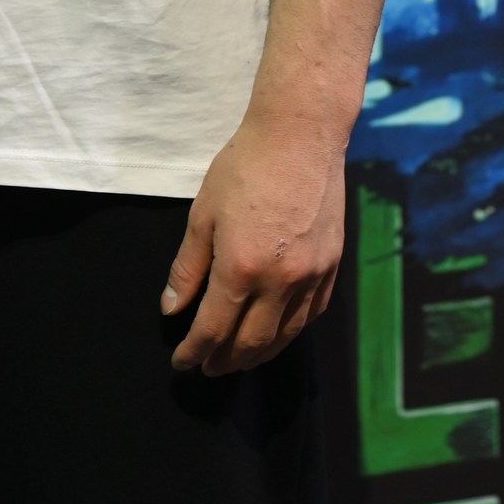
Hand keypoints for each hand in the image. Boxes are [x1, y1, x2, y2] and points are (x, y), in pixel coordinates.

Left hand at [162, 112, 345, 375]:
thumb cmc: (244, 167)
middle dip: (226, 361)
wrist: (301, 135)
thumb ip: (188, 267)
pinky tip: (277, 333)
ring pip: (285, 335)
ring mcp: (311, 276)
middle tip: (209, 368)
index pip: (213, 329)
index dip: (194, 351)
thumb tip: (172, 308)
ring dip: (259, 354)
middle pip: (251, 342)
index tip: (181, 362)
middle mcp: (280, 281)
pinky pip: (311, 314)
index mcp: (241, 268)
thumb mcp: (203, 214)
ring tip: (239, 359)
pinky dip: (290, 331)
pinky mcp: (332, 265)